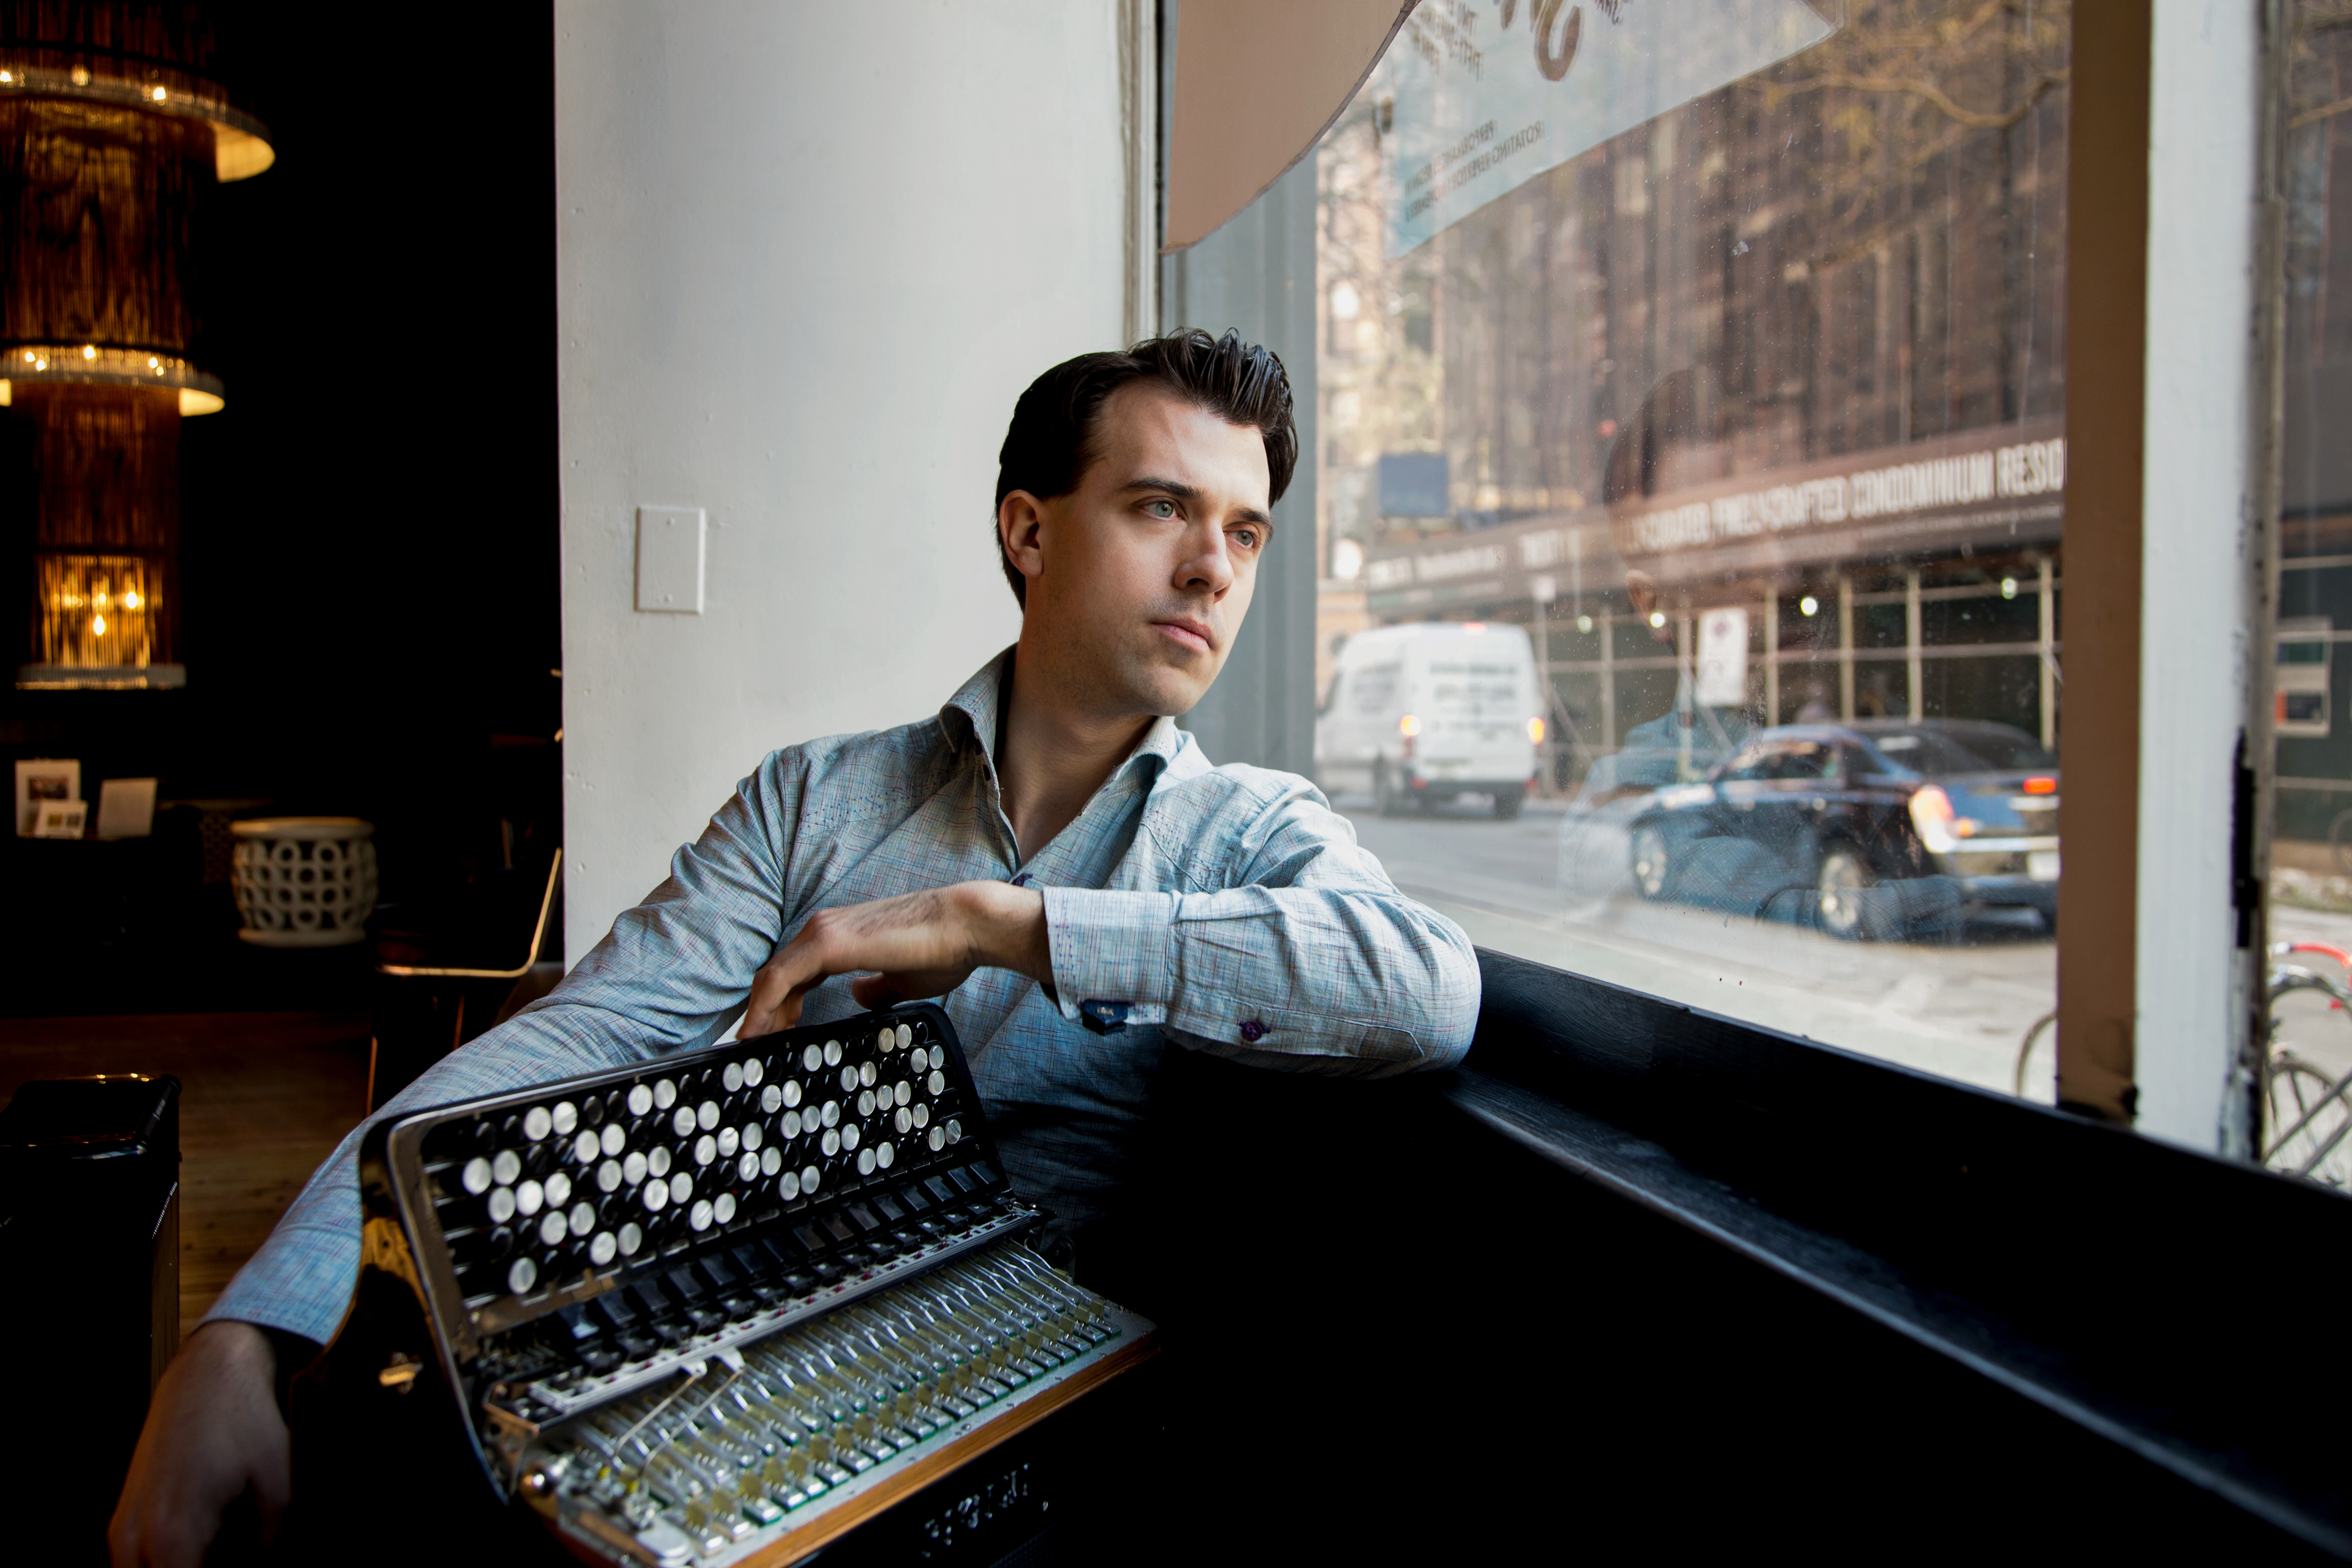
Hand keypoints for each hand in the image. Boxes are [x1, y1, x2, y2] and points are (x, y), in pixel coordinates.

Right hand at [109, 1320, 289, 1567]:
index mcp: (174, 1532)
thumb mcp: (278, 1485)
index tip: (243, 1561)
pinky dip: (167, 1561)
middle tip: (232, 1551)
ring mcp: (122, 1527)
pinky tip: (204, 1545)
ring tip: (219, 1546)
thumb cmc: (243, 1421)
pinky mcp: (122, 1518)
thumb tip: (261, 1563)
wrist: (206, 1374)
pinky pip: (135, 1563)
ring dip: (181, 1566)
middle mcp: (135, 1536)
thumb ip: (266, 1544)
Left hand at [740, 881, 1049, 1037]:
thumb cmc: (942, 950)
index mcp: (839, 936)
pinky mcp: (827, 943)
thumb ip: (876, 988)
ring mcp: (822, 933)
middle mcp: (823, 928)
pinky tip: (758, 1032)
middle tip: (759, 1049)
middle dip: (765, 1014)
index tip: (776, 1035)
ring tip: (751, 1048)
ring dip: (759, 1013)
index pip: (795, 972)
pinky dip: (763, 1007)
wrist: (965, 926)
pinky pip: (779, 979)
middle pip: (777, 975)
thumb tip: (858, 996)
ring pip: (772, 977)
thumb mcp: (901, 979)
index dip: (780, 1005)